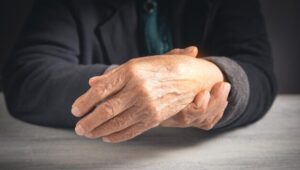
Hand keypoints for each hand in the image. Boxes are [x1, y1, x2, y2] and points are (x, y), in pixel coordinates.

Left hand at [71, 46, 223, 142]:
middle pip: (105, 110)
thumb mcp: (136, 65)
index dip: (84, 102)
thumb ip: (113, 76)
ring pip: (117, 123)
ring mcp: (147, 105)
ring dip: (98, 131)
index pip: (100, 90)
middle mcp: (138, 88)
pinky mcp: (155, 118)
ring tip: (88, 134)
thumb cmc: (160, 67)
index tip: (75, 110)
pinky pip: (132, 131)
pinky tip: (106, 138)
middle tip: (78, 128)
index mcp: (130, 71)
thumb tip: (91, 84)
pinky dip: (117, 136)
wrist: (191, 76)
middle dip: (88, 121)